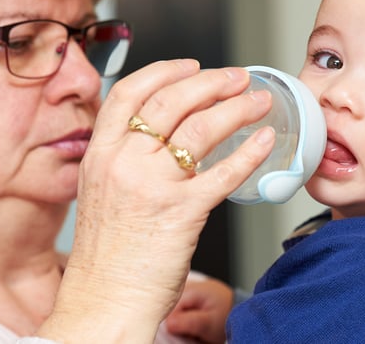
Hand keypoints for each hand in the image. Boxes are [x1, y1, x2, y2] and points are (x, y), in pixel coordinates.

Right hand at [38, 60, 273, 342]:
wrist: (104, 299)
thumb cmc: (106, 253)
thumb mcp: (101, 191)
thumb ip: (125, 158)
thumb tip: (163, 134)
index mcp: (101, 154)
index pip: (129, 93)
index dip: (164, 71)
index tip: (191, 64)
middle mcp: (123, 162)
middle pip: (171, 101)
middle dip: (211, 82)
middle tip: (237, 78)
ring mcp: (152, 185)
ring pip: (200, 128)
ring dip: (235, 108)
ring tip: (258, 101)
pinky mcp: (182, 212)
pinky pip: (223, 173)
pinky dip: (248, 152)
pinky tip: (263, 142)